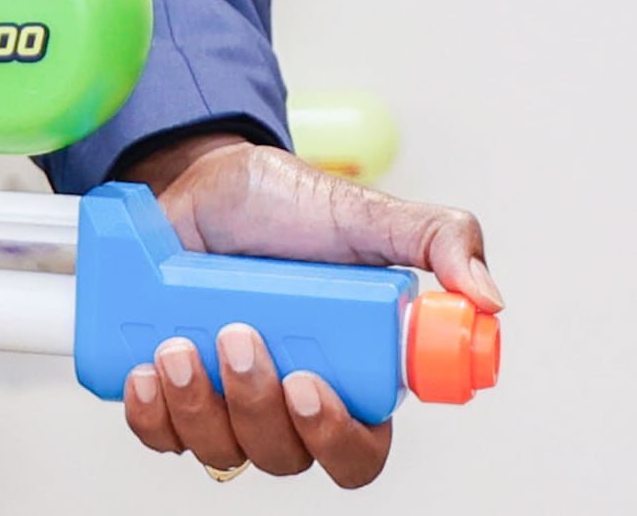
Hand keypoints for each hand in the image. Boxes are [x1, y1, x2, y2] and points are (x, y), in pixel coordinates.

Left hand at [110, 132, 503, 487]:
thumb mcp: (366, 213)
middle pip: (285, 455)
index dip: (338, 439)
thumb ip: (438, 239)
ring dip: (199, 406)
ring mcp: (227, 401)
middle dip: (259, 408)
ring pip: (221, 449)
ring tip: (180, 340)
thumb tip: (490, 296)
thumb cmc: (284, 204)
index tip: (311, 385)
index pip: (358, 452)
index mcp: (351, 377)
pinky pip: (160, 434)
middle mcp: (290, 403)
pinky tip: (146, 369)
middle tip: (240, 337)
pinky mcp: (171, 390)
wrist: (199, 179)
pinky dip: (151, 413)